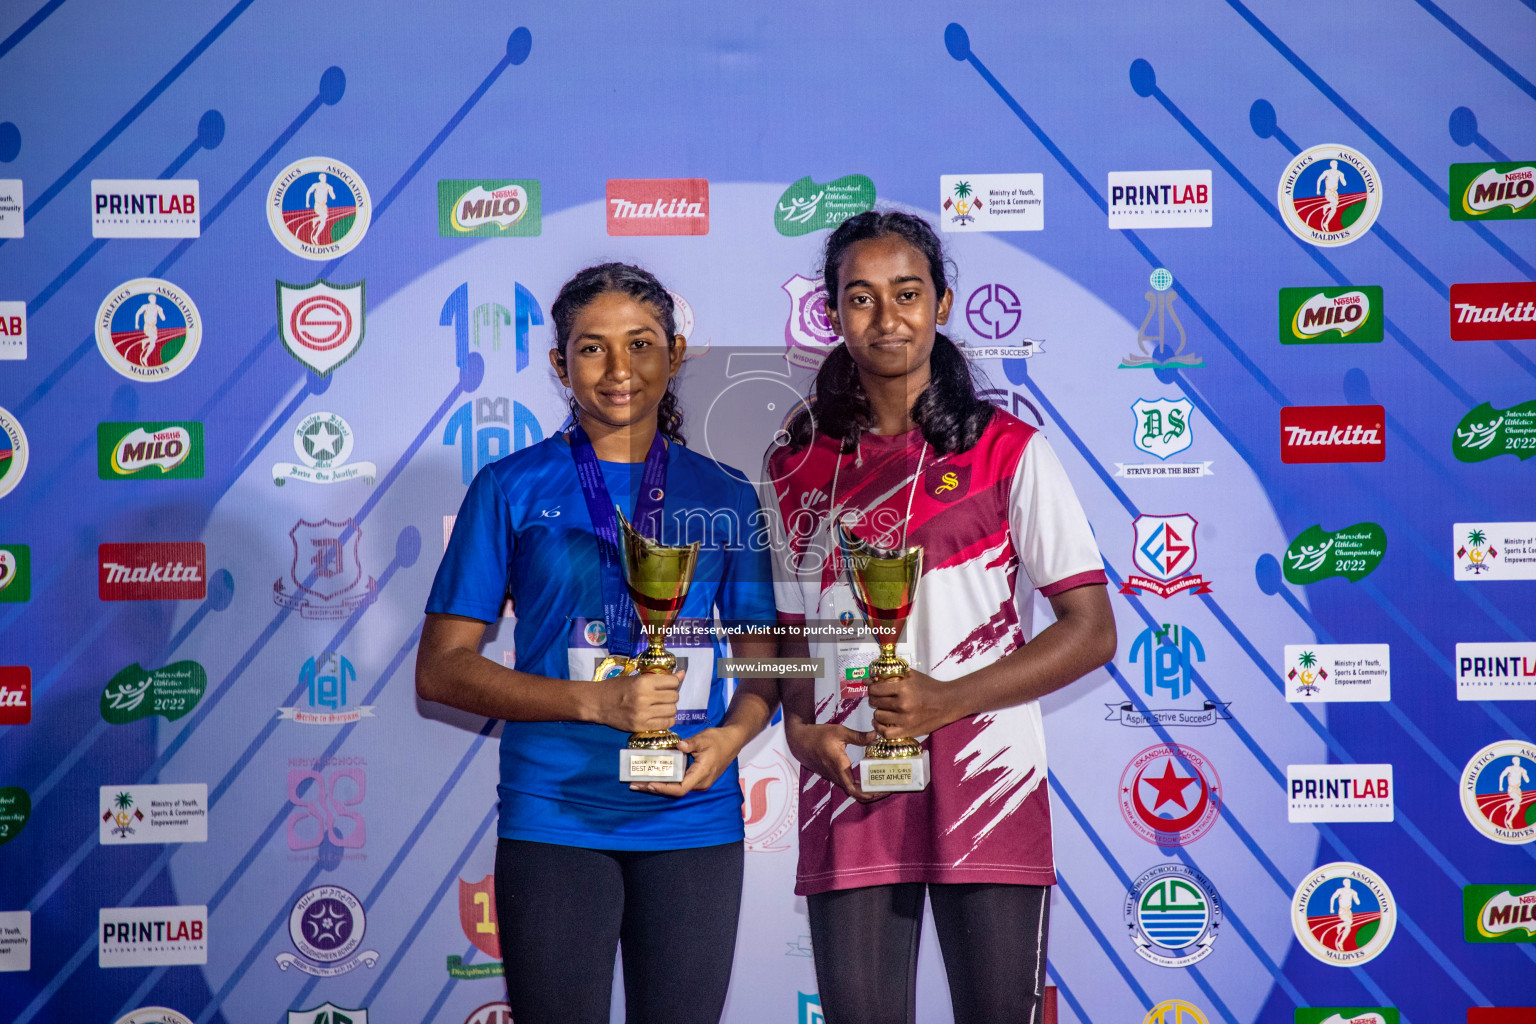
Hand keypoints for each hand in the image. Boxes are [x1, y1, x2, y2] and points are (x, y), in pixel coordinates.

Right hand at [592, 668, 680, 733]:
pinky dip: (666, 720)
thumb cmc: (616, 687)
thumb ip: (660, 677)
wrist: (597, 703)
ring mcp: (642, 713)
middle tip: (663, 696)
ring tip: (661, 706)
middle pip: (674, 697)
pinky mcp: (640, 726)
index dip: (673, 682)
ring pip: (672, 711)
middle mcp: (644, 698)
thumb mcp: (637, 678)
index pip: (672, 682)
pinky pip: (665, 724)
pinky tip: (659, 716)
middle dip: (672, 695)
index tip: (668, 684)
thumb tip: (682, 674)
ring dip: (669, 708)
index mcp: (643, 682)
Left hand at [629, 725, 743, 797]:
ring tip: (639, 782)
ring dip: (658, 785)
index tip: (649, 784)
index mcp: (701, 775)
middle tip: (634, 784)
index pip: (680, 788)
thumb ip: (692, 743)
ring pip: (676, 788)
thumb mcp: (705, 738)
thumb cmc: (719, 740)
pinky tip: (653, 776)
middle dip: (654, 788)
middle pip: (674, 791)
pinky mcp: (696, 778)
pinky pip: (679, 783)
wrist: (732, 741)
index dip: (663, 788)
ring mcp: (699, 782)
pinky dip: (665, 781)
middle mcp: (699, 783)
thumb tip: (680, 745)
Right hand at [785, 719, 887, 803]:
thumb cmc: (818, 735)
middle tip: (887, 789)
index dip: (868, 794)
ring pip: (851, 790)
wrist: (800, 741)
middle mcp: (836, 775)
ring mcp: (833, 776)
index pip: (854, 789)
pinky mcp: (832, 775)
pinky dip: (859, 785)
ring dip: (866, 790)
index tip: (881, 791)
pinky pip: (847, 784)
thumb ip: (858, 736)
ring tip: (881, 784)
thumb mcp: (839, 732)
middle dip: (872, 794)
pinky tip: (868, 779)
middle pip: (855, 793)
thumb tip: (875, 736)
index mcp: (839, 766)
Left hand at [868, 670, 956, 739]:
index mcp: (904, 688)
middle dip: (874, 698)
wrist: (947, 703)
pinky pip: (885, 733)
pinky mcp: (908, 731)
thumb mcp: (910, 675)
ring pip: (877, 716)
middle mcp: (903, 704)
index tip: (875, 688)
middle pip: (874, 702)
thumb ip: (889, 675)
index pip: (875, 689)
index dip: (872, 687)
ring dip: (879, 711)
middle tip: (881, 697)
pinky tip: (882, 722)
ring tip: (885, 708)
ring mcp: (905, 720)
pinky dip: (880, 728)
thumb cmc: (929, 687)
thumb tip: (867, 679)